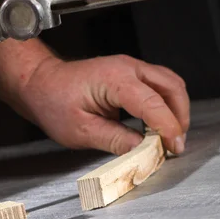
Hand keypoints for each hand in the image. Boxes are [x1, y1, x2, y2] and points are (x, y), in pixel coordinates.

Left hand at [18, 54, 189, 154]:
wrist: (40, 84)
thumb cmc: (53, 102)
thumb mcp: (81, 130)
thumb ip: (115, 140)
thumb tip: (142, 150)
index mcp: (115, 80)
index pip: (153, 104)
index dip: (168, 128)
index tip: (173, 148)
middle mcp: (127, 67)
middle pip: (172, 88)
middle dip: (179, 118)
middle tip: (175, 145)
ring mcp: (130, 68)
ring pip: (169, 84)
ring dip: (175, 110)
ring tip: (170, 138)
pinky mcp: (129, 74)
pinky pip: (158, 86)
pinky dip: (165, 104)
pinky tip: (159, 125)